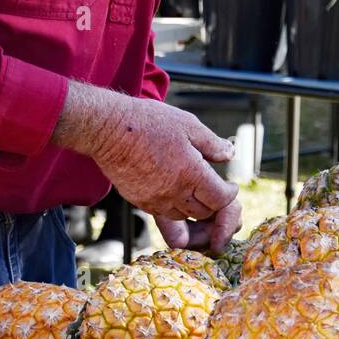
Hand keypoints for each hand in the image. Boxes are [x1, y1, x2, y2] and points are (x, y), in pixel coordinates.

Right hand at [53, 82, 241, 252]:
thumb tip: (230, 154)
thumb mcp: (188, 125)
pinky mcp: (140, 202)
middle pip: (204, 212)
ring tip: (195, 191)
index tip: (230, 187)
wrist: (107, 129)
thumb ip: (213, 143)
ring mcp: (155, 200)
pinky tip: (174, 191)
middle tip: (215, 191)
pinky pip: (163, 214)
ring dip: (194, 208)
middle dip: (214, 203)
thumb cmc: (148, 123)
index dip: (229, 194)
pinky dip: (174, 207)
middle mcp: (175, 192)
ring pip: (184, 216)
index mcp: (191, 174)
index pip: (221, 199)